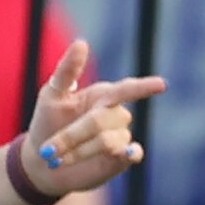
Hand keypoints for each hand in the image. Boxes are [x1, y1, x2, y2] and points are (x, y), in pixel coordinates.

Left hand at [17, 39, 163, 196]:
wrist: (43, 162)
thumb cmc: (48, 122)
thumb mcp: (52, 94)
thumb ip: (68, 70)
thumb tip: (82, 42)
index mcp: (104, 95)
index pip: (127, 89)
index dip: (144, 87)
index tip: (162, 85)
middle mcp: (117, 115)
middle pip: (103, 120)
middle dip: (74, 135)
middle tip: (48, 150)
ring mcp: (121, 137)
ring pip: (109, 141)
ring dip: (80, 151)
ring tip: (59, 159)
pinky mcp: (122, 159)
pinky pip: (132, 154)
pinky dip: (129, 153)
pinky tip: (125, 154)